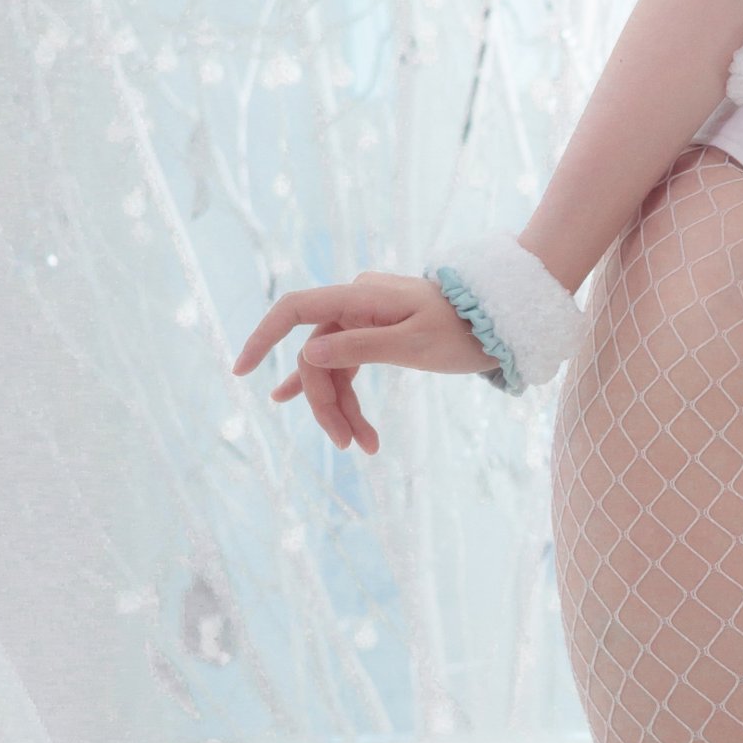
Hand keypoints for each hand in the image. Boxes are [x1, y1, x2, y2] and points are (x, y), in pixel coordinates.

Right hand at [230, 271, 492, 455]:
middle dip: (326, 403)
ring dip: (342, 407)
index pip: (294, 310)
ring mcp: (365, 318)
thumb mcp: (413, 343)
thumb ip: (359, 347)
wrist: (501, 322)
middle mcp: (355, 303)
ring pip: (333, 367)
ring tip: (362, 446)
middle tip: (348, 445)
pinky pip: (348, 366)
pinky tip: (324, 416)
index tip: (241, 370)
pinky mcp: (377, 334)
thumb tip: (307, 355)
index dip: (263, 338)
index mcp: (359, 296)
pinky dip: (344, 394)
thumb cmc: (463, 330)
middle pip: (317, 356)